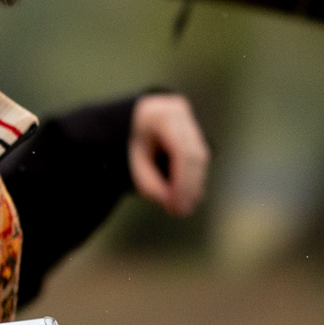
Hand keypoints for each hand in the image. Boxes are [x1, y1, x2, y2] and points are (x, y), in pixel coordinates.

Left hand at [129, 92, 208, 216]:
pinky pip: (197, 155)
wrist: (124, 122)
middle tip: (181, 211)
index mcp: (161, 117)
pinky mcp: (191, 127)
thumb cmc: (124, 143)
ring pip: (200, 156)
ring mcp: (187, 118)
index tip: (177, 206)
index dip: (184, 182)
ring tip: (183, 208)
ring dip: (193, 184)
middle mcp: (178, 112)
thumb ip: (149, 182)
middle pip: (194, 155)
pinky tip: (188, 196)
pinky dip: (192, 177)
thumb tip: (169, 202)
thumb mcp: (131, 164)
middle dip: (190, 186)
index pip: (183, 153)